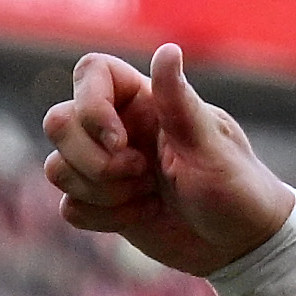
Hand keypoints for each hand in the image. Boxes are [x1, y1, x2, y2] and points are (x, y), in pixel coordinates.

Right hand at [41, 46, 295, 278]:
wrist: (238, 246)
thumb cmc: (235, 189)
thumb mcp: (210, 147)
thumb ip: (179, 102)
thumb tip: (167, 50)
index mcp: (146, 101)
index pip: (91, 72)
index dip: (91, 106)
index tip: (120, 142)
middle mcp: (119, 127)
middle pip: (58, 122)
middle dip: (91, 159)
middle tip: (141, 174)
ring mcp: (106, 166)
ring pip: (57, 168)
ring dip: (99, 192)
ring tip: (148, 196)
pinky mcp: (101, 204)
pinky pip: (68, 207)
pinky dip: (101, 218)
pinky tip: (142, 216)